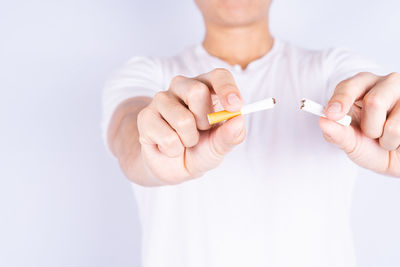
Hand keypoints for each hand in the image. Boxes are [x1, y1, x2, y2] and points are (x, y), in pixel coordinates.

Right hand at [137, 68, 245, 183]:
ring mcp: (161, 100)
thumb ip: (231, 135)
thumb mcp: (220, 146)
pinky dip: (174, 150)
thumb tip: (238, 121)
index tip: (235, 106)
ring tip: (185, 141)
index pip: (218, 76)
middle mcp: (182, 87)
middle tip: (202, 131)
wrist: (173, 167)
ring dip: (189, 140)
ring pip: (183, 120)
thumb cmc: (200, 149)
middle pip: (197, 91)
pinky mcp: (145, 116)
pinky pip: (167, 137)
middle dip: (205, 120)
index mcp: (206, 87)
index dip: (227, 88)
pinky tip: (169, 147)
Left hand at [319, 72, 399, 176]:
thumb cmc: (371, 146)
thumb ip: (337, 133)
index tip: (331, 115)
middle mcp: (385, 83)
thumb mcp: (350, 142)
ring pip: (391, 124)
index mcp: (361, 87)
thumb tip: (323, 121)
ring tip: (387, 138)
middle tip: (371, 134)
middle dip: (369, 127)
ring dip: (385, 140)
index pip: (348, 87)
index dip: (341, 100)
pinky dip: (396, 143)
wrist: (395, 158)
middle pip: (374, 102)